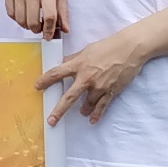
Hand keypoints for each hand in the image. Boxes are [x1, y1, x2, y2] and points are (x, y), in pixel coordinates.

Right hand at [0, 0, 66, 34]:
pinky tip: (23, 15)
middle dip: (37, 30)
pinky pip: (11, 13)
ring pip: (21, 20)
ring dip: (27, 26)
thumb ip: (63, 11)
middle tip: (40, 28)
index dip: (50, 31)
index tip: (49, 36)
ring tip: (32, 22)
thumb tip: (65, 30)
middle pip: (33, 22)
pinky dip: (17, 19)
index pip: (49, 17)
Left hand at [42, 25, 156, 125]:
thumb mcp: (87, 49)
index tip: (37, 87)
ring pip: (87, 104)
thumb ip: (74, 58)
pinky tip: (93, 120)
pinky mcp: (111, 91)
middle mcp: (87, 78)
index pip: (57, 73)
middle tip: (51, 121)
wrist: (130, 49)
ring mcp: (99, 86)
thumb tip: (64, 63)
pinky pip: (102, 106)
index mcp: (78, 65)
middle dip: (59, 110)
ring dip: (83, 110)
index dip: (45, 80)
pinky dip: (97, 114)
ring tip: (81, 113)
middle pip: (69, 97)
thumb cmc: (108, 46)